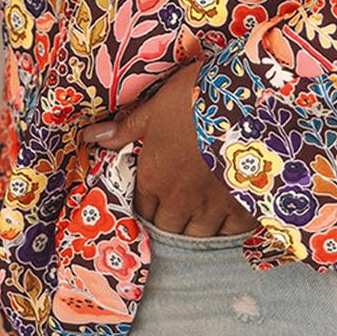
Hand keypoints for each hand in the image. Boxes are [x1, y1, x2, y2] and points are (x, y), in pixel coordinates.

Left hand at [80, 60, 255, 235]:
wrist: (245, 99)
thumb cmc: (195, 98)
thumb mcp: (156, 108)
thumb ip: (127, 130)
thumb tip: (91, 136)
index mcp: (154, 178)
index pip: (141, 210)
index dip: (147, 207)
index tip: (154, 200)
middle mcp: (179, 200)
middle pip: (168, 229)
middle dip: (169, 223)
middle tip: (177, 210)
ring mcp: (213, 207)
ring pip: (198, 237)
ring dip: (196, 230)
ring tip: (201, 218)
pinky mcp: (243, 206)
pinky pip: (231, 234)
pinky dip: (228, 231)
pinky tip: (229, 220)